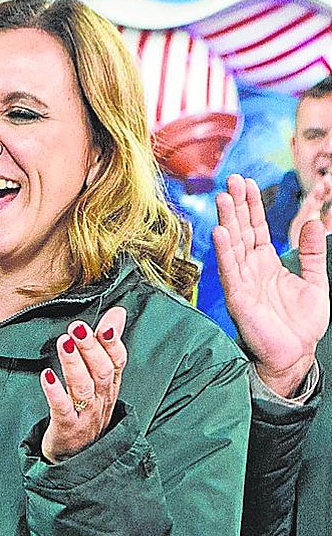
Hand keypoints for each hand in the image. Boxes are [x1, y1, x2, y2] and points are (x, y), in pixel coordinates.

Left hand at [40, 307, 127, 462]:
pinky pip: (62, 410)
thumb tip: (118, 313)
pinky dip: (55, 393)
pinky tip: (46, 376)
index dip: (113, 342)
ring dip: (74, 364)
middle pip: (101, 372)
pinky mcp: (67, 429)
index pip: (117, 362)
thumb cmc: (86, 412)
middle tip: (78, 327)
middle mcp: (102, 401)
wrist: (76, 458)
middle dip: (91, 348)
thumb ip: (105, 346)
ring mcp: (86, 416)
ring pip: (84, 388)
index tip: (108, 322)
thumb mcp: (100, 380)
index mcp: (109, 387)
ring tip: (64, 343)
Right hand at [215, 173, 327, 396]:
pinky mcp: (238, 298)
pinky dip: (225, 251)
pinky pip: (230, 270)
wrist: (296, 354)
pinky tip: (220, 233)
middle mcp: (250, 268)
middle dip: (236, 205)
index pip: (256, 227)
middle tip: (231, 181)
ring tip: (223, 198)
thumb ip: (312, 253)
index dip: (251, 205)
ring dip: (227, 221)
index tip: (246, 183)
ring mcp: (242, 281)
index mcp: (266, 263)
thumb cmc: (301, 323)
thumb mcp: (315, 281)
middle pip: (241, 230)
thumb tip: (314, 222)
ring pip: (233, 245)